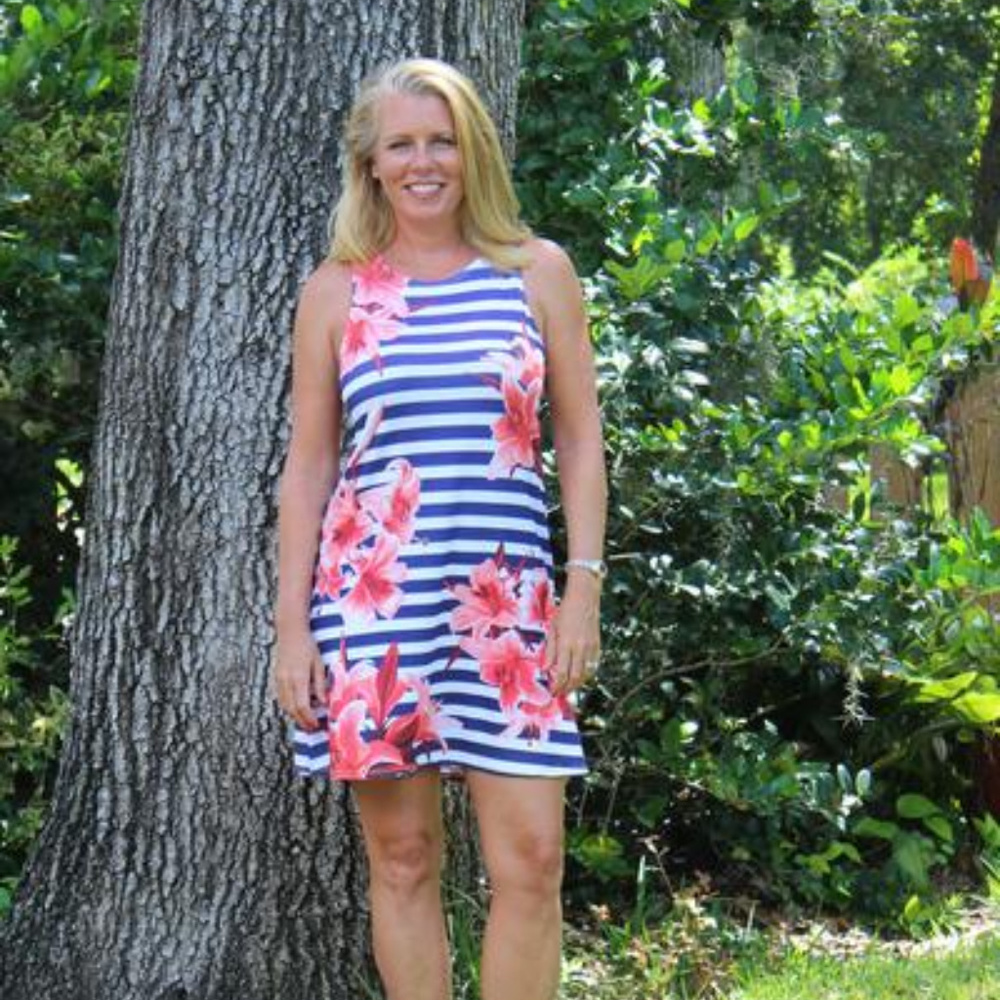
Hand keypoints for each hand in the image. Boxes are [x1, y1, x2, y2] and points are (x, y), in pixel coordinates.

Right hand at [271, 625, 326, 731]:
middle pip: (292, 709)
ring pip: (284, 705)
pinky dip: (288, 706)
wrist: (290, 632)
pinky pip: (281, 698)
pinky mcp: (276, 678)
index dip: (309, 718)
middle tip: (312, 728)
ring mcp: (279, 680)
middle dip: (302, 721)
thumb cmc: (308, 646)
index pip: (302, 705)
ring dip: (294, 715)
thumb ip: (320, 684)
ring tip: (306, 720)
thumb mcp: (318, 663)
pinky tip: (297, 708)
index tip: (316, 724)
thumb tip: (323, 702)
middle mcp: (286, 681)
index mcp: (298, 677)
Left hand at [545, 576, 601, 695]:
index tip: (552, 692)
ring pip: (586, 674)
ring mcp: (591, 647)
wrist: (585, 597)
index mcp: (566, 644)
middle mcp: (580, 648)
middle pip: (575, 677)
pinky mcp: (598, 645)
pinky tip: (581, 676)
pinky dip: (587, 674)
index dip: (557, 686)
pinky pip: (594, 665)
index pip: (562, 673)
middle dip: (567, 689)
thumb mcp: (553, 629)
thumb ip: (549, 650)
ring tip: (569, 687)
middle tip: (560, 693)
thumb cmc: (565, 611)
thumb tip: (545, 669)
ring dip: (578, 684)